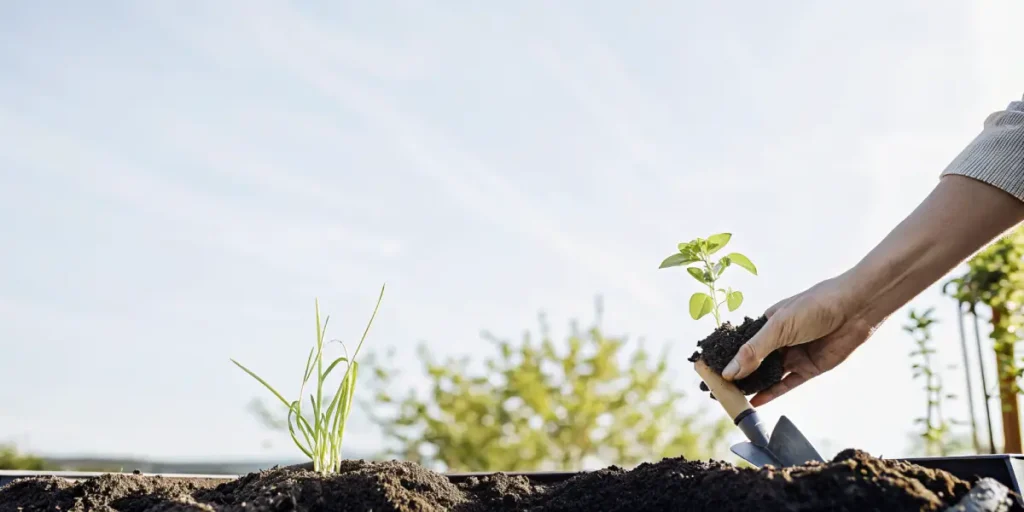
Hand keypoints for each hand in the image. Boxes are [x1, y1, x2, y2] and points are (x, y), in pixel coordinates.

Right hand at [721, 275, 876, 406]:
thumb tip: (730, 372)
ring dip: (753, 387)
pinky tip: (756, 402)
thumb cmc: (816, 306)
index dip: (727, 359)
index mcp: (767, 324)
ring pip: (768, 375)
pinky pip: (787, 384)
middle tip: (718, 392)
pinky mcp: (810, 368)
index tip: (710, 374)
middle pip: (753, 363)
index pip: (742, 346)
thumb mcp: (778, 327)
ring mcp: (794, 355)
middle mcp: (779, 340)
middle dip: (738, 377)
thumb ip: (754, 351)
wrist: (855, 308)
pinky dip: (772, 393)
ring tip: (733, 400)